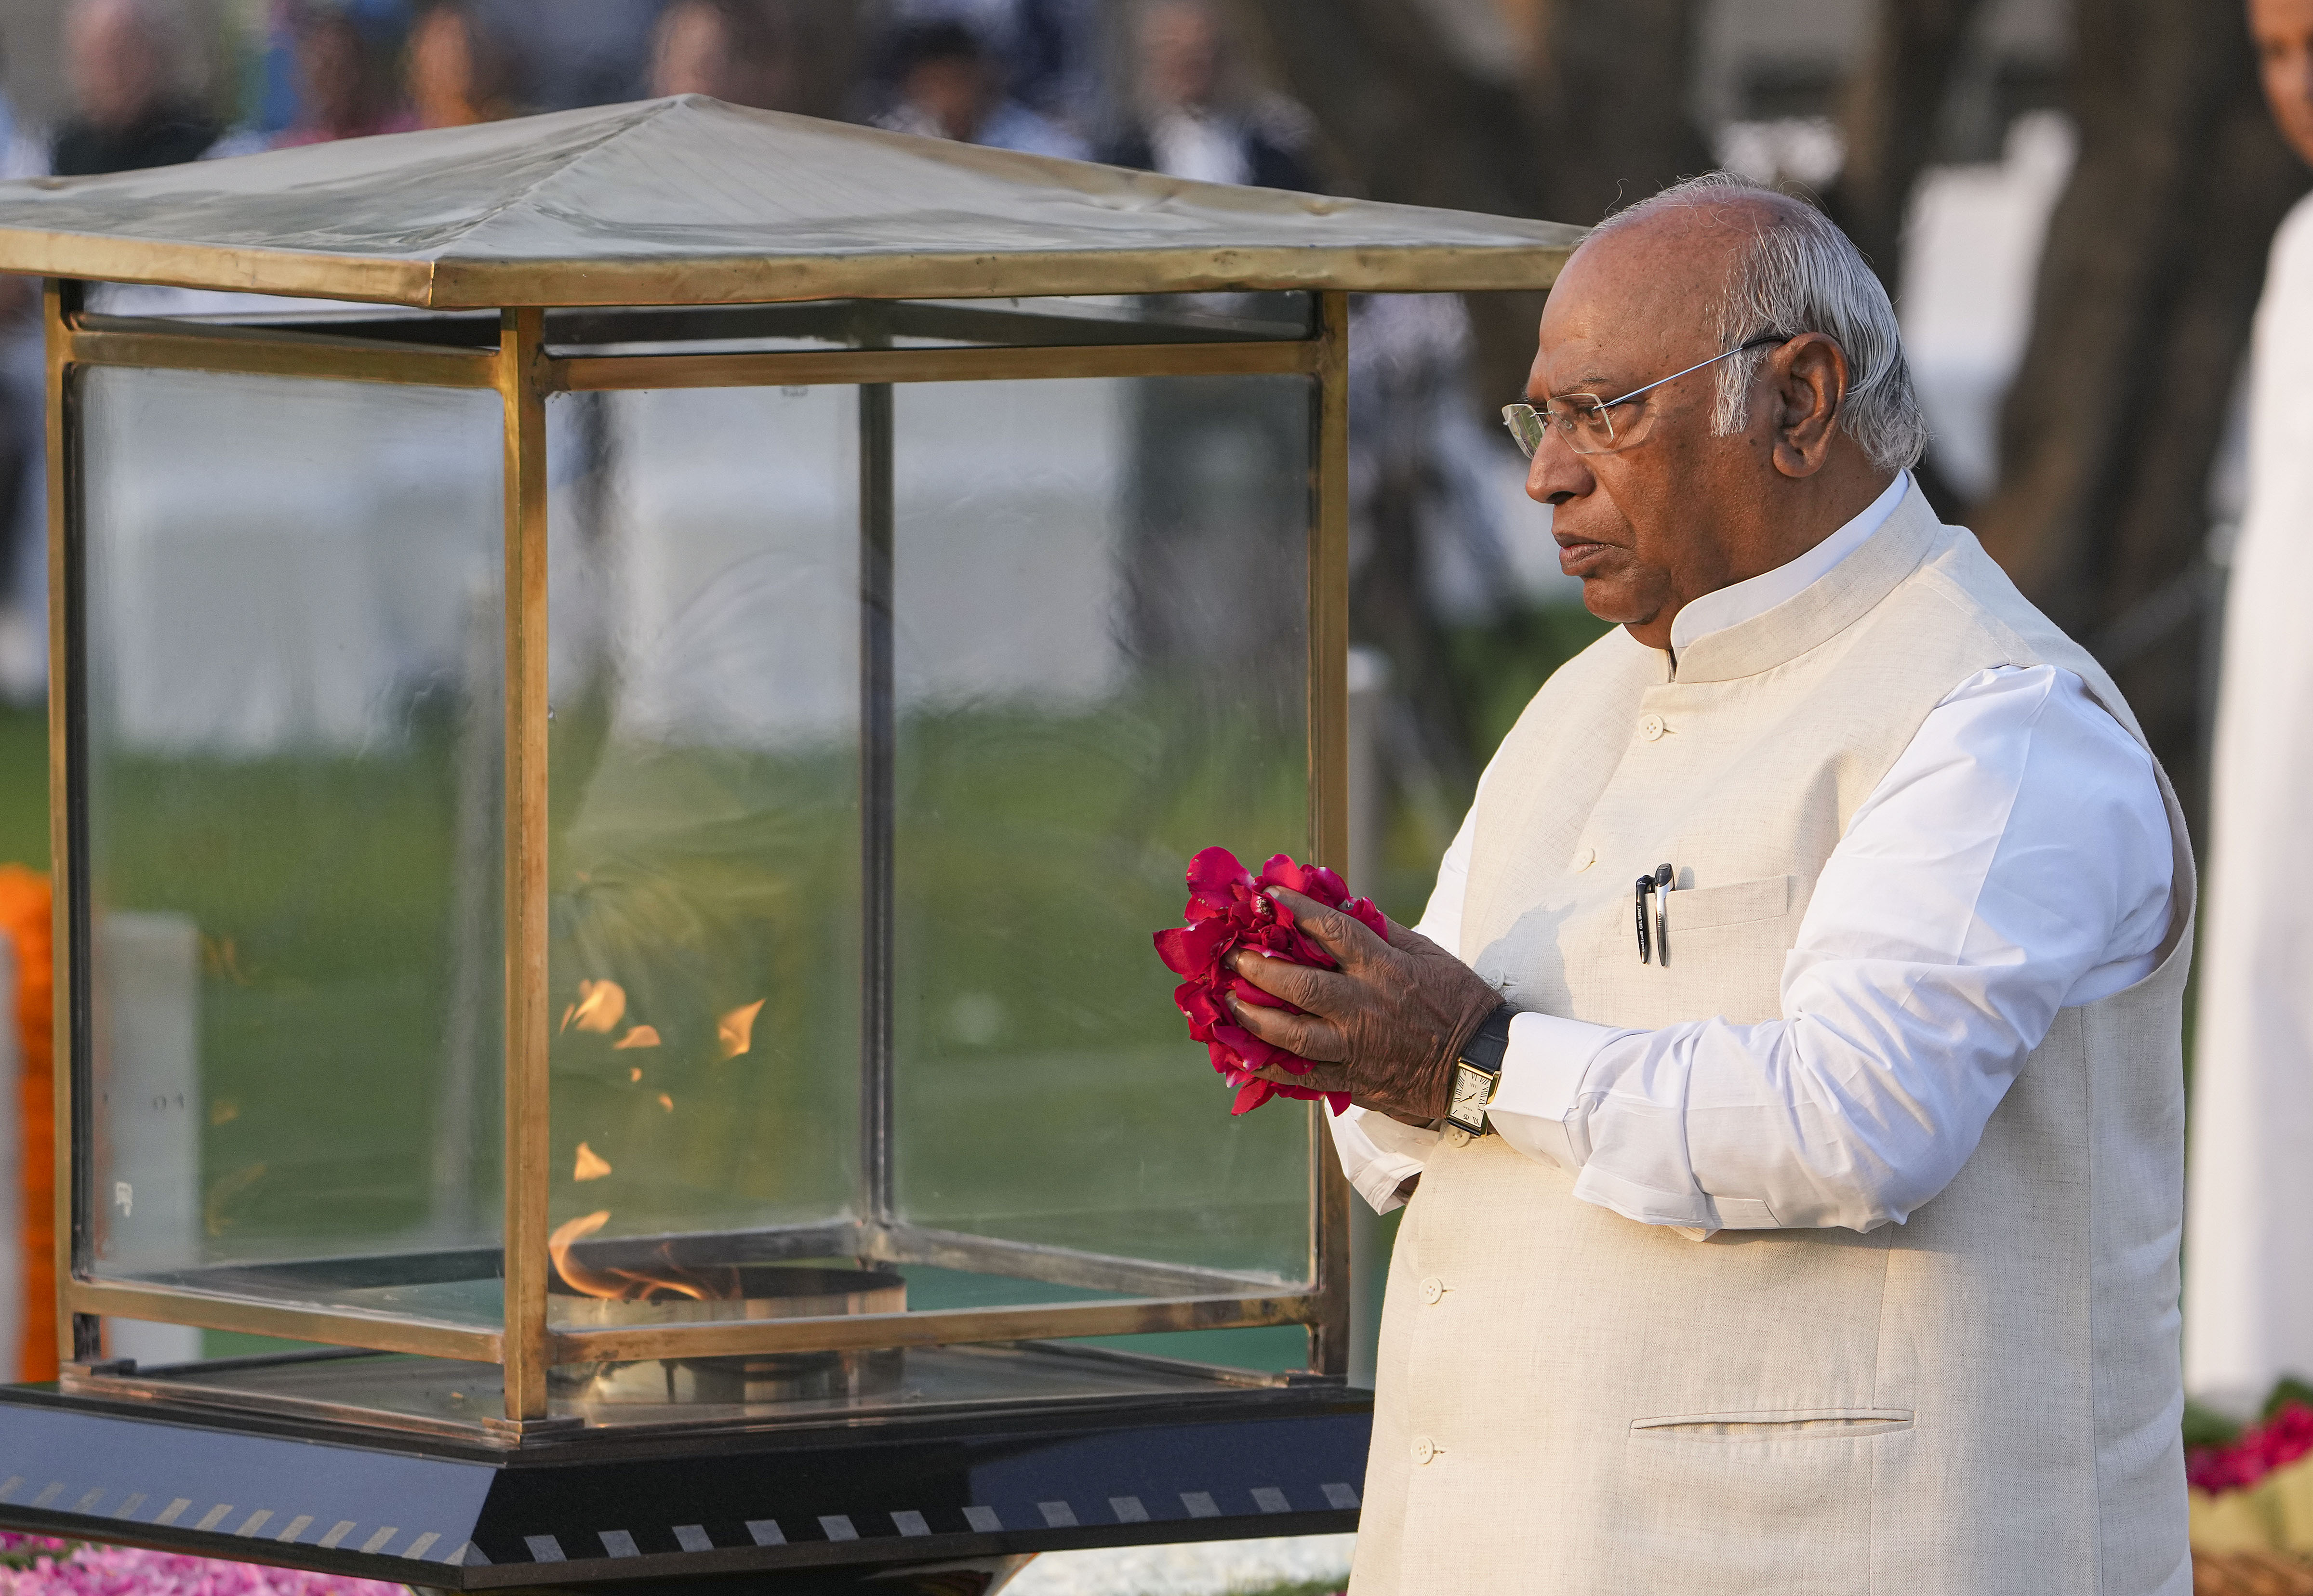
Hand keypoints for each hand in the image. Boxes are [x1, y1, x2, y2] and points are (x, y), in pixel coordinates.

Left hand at [1225, 887, 1504, 1122]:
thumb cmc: (1456, 1001)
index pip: (1332, 930)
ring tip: (1228, 1003)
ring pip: (1292, 1034)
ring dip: (1252, 1018)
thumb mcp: (1427, 954)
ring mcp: (1355, 1046)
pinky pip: (1301, 1075)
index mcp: (1384, 968)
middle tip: (1232, 956)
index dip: (1295, 909)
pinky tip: (1241, 1056)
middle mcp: (1363, 1006)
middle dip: (1259, 968)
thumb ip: (1383, 930)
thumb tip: (1341, 904)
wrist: (1479, 1064)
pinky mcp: (1352, 1079)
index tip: (1266, 894)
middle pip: (1300, 984)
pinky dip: (1268, 1066)